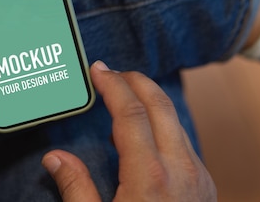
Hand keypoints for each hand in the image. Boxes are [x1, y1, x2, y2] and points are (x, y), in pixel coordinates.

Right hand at [42, 61, 215, 200]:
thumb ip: (76, 189)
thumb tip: (55, 158)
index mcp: (150, 176)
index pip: (131, 112)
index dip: (113, 85)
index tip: (97, 70)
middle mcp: (180, 169)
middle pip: (160, 105)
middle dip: (135, 81)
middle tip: (111, 72)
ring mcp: (198, 177)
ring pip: (175, 120)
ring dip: (151, 99)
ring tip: (125, 93)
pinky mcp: (204, 187)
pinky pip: (183, 140)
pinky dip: (163, 122)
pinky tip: (146, 129)